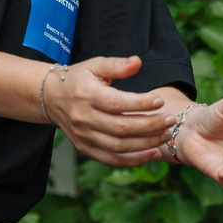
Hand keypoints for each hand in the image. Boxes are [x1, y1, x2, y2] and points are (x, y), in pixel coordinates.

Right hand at [45, 56, 172, 163]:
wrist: (52, 98)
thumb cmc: (80, 79)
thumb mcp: (95, 65)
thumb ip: (117, 65)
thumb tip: (138, 62)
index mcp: (87, 95)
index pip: (117, 103)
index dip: (141, 104)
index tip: (160, 101)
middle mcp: (84, 118)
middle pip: (122, 128)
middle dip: (150, 125)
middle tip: (170, 119)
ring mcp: (84, 136)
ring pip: (120, 146)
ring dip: (147, 143)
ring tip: (166, 135)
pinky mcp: (86, 148)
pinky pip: (113, 159)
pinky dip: (135, 160)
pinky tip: (153, 153)